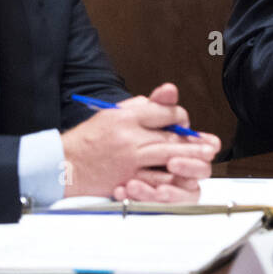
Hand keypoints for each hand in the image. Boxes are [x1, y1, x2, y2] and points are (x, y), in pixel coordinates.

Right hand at [61, 83, 220, 201]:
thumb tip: (171, 92)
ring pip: (168, 160)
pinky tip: (183, 178)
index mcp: (127, 117)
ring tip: (206, 158)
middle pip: (172, 138)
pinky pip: (156, 181)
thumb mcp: (114, 112)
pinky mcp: (127, 181)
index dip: (180, 117)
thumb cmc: (90, 139)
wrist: (63, 165)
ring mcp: (129, 161)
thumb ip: (144, 104)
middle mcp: (130, 138)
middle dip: (193, 141)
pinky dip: (172, 180)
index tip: (182, 122)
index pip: (165, 113)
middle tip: (209, 145)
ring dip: (191, 160)